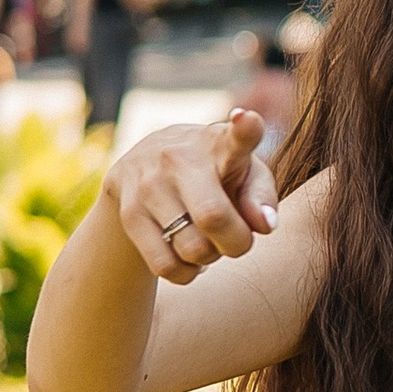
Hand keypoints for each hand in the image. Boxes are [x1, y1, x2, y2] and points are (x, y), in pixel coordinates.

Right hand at [104, 110, 278, 284]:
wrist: (144, 167)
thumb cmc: (215, 175)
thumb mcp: (246, 176)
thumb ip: (262, 198)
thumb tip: (264, 225)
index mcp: (220, 143)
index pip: (236, 136)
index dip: (245, 130)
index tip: (247, 119)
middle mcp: (179, 158)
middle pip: (214, 217)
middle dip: (236, 243)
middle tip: (236, 239)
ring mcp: (149, 184)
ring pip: (192, 249)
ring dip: (209, 258)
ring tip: (205, 238)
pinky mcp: (128, 213)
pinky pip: (166, 266)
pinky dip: (185, 272)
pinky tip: (184, 253)